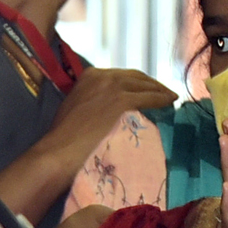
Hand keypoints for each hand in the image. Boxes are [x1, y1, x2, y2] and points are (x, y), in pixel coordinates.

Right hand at [43, 68, 176, 174]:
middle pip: (137, 77)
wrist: (57, 152)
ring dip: (161, 91)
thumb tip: (114, 104)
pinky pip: (151, 97)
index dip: (138, 82)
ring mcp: (113, 86)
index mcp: (90, 75)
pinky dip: (163, 99)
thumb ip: (95, 98)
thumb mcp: (78, 105)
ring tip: (170, 98)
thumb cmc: (65, 137)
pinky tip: (170, 102)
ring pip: (146, 85)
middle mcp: (103, 75)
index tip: (148, 88)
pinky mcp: (123, 100)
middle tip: (165, 92)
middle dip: (152, 84)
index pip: (123, 75)